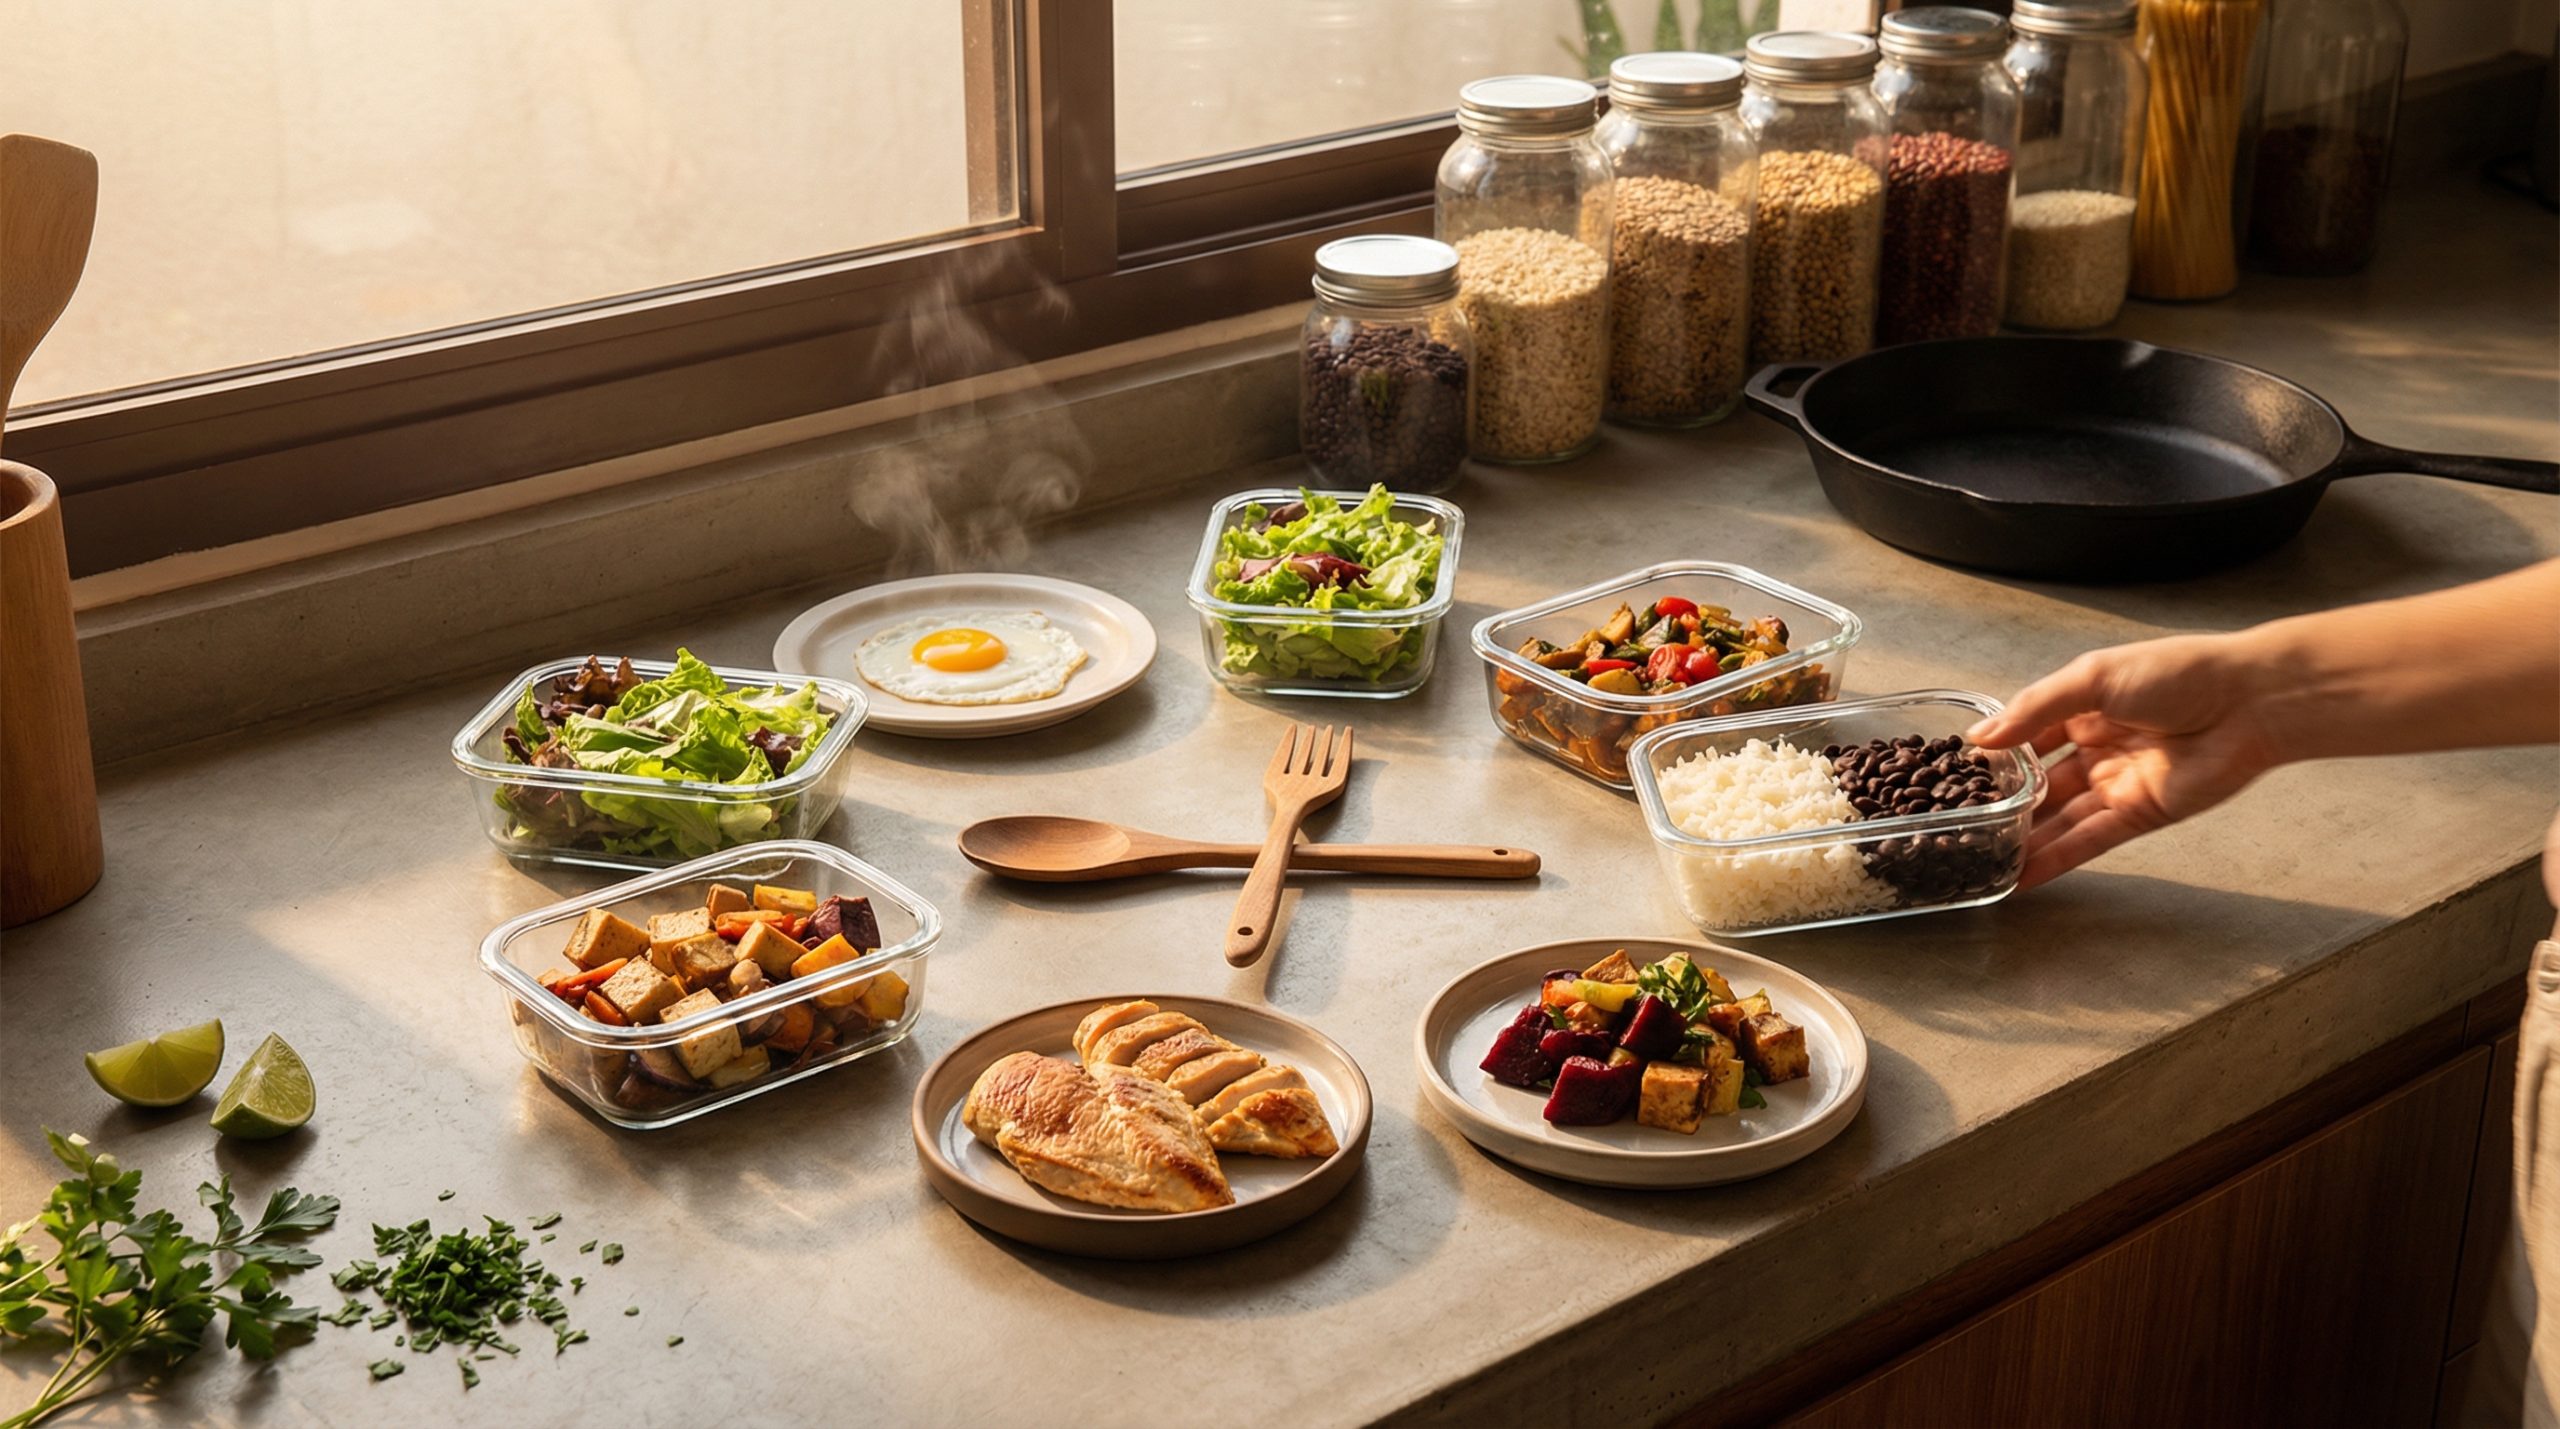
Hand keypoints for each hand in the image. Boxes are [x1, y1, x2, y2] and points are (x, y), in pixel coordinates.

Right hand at [1967, 635, 2285, 890]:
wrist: (2251, 702)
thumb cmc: (2179, 673)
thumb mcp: (2094, 677)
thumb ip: (2035, 710)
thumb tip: (1981, 739)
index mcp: (2085, 705)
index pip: (2029, 735)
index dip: (1997, 756)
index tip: (1953, 775)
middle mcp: (2098, 746)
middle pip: (2041, 782)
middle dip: (2006, 804)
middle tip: (1960, 826)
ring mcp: (2117, 783)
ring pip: (2060, 817)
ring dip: (2024, 839)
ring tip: (1980, 860)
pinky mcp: (2140, 814)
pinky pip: (2090, 840)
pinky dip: (2057, 858)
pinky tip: (2022, 875)